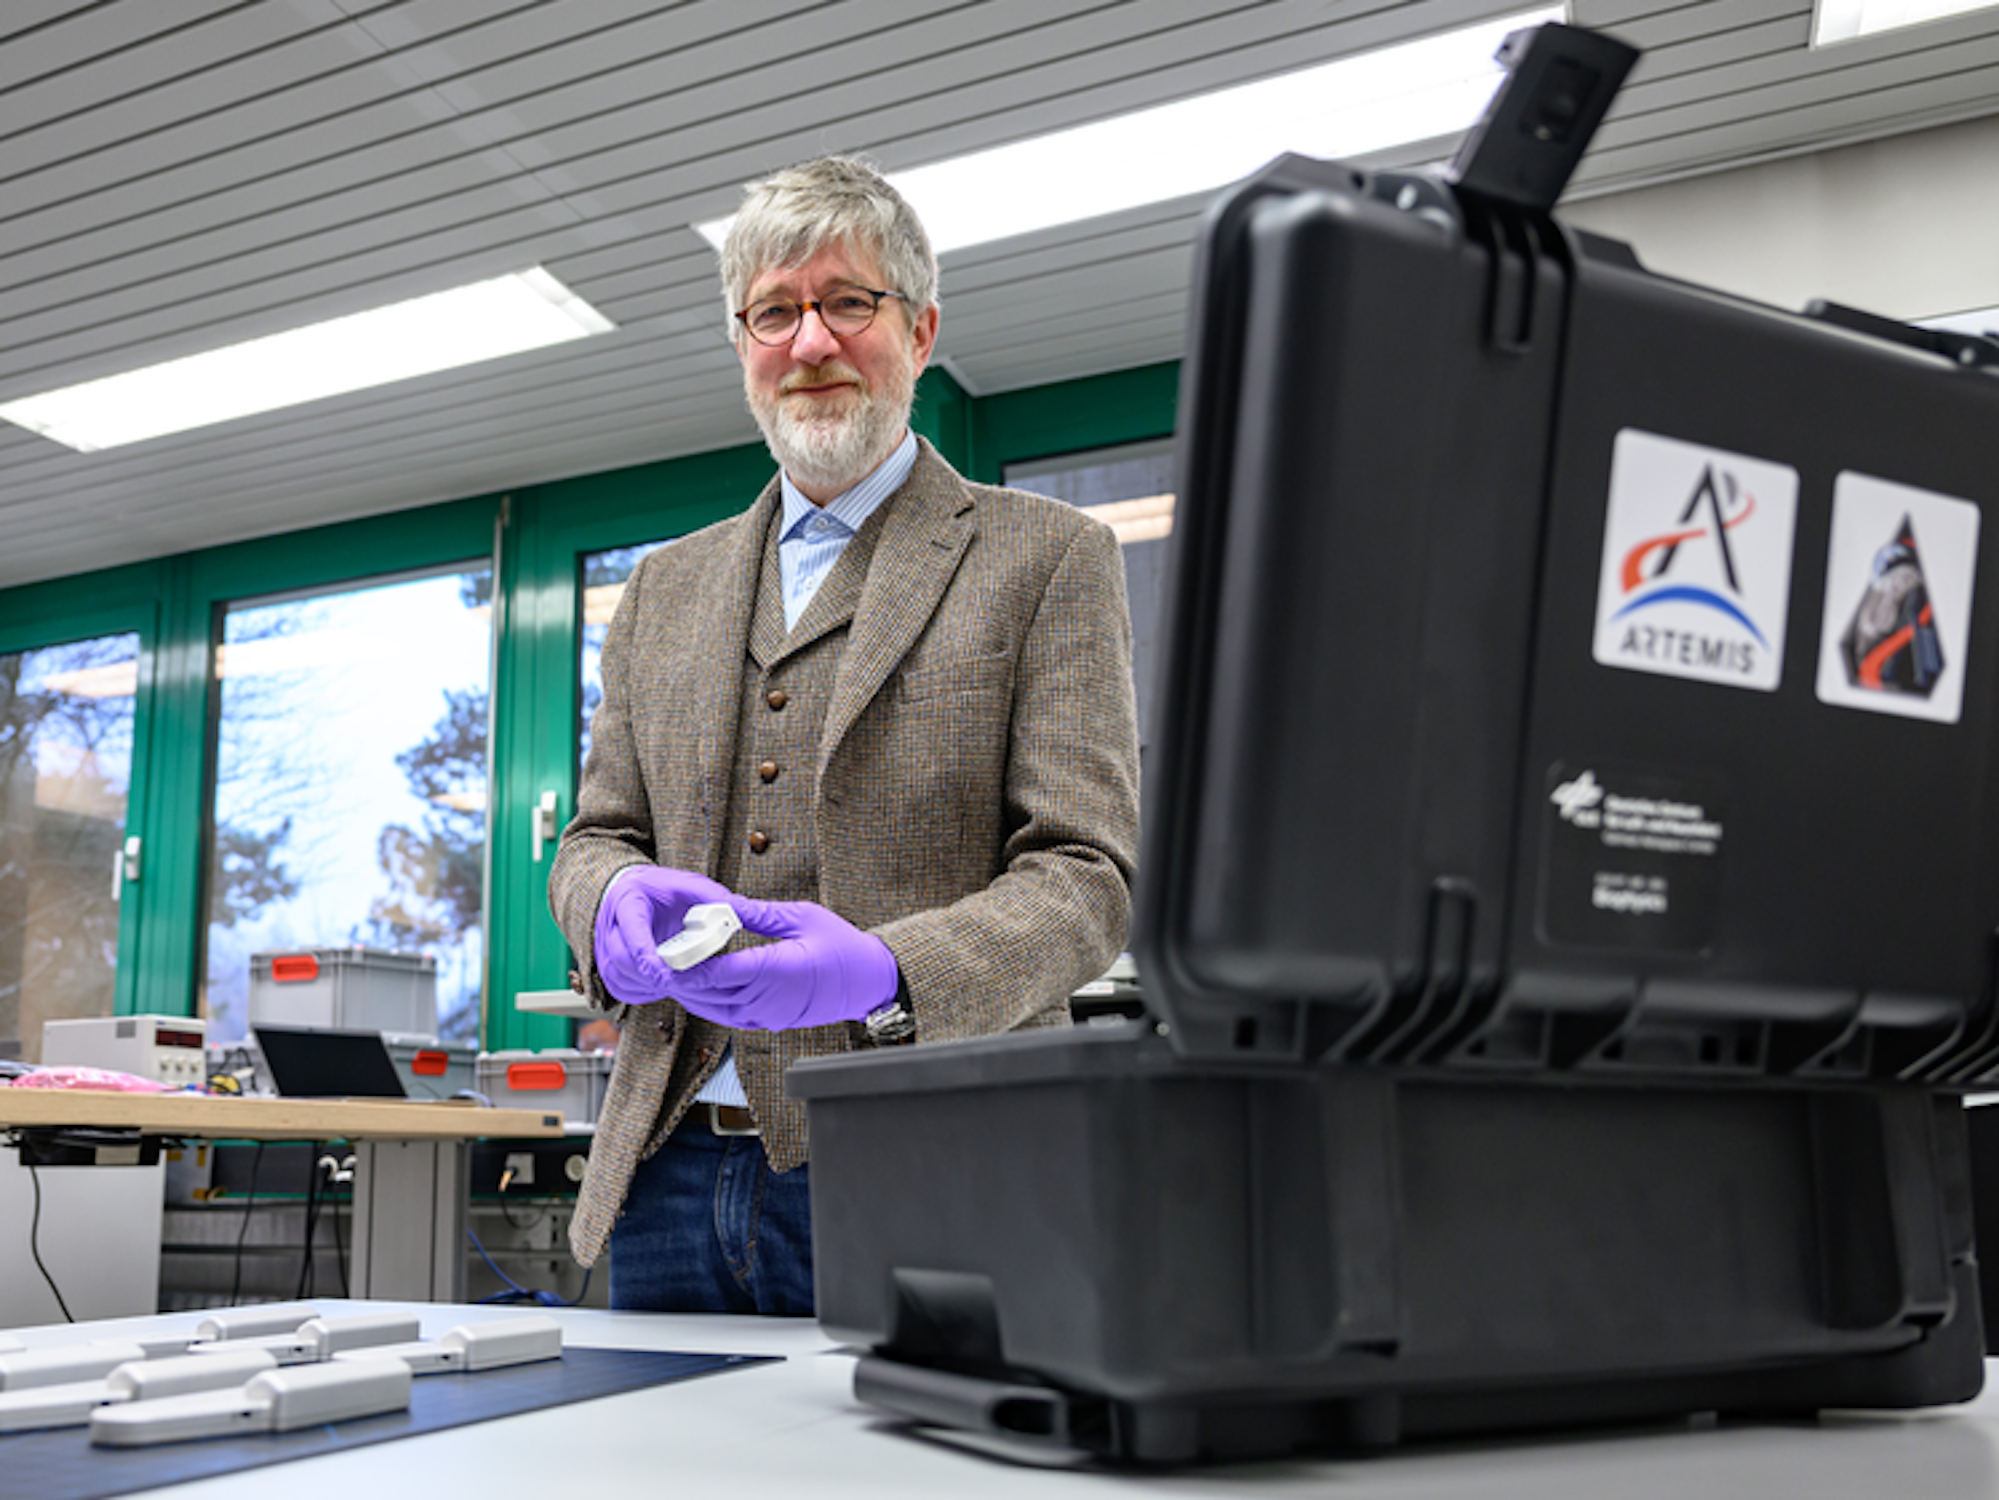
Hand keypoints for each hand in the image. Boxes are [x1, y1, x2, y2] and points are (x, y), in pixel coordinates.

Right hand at [593, 866, 735, 1003]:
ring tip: (677, 982)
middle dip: (652, 975)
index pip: (631, 928)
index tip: (664, 971)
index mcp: (629, 899)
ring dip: (648, 985)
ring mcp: (605, 947)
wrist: (636, 891)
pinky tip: (664, 986)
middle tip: (681, 983)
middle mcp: (610, 924)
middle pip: (621, 958)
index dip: (646, 953)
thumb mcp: (693, 887)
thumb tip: (749, 915)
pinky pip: (620, 987)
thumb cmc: (665, 889)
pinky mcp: (609, 965)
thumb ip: (719, 900)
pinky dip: (643, 992)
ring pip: (618, 976)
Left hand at [666, 898, 898, 1031]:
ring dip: (691, 993)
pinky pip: (729, 1016)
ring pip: (715, 1008)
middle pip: (709, 993)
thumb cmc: (844, 948)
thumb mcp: (802, 917)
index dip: (688, 963)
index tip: (667, 950)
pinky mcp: (769, 1022)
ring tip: (669, 972)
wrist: (870, 982)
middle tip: (656, 959)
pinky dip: (709, 1003)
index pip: (718, 971)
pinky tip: (698, 987)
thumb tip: (725, 904)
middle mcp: (766, 999)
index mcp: (774, 970)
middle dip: (681, 978)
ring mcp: (767, 1015)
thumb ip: (758, 913)